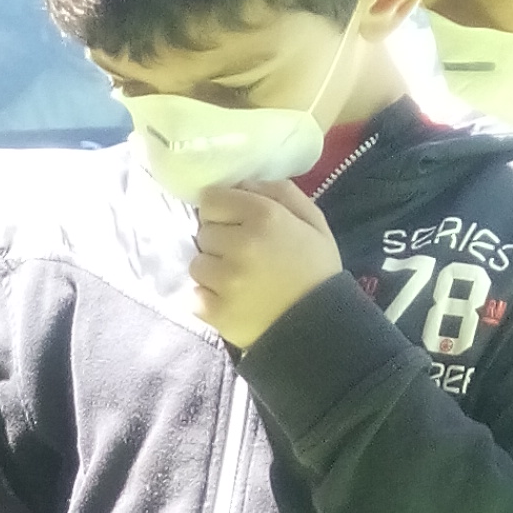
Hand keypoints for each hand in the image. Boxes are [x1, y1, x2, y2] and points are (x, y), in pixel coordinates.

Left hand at [182, 181, 341, 350]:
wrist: (318, 328)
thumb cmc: (316, 270)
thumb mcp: (312, 221)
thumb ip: (280, 192)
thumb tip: (242, 183)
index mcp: (265, 216)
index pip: (211, 200)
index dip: (221, 210)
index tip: (233, 223)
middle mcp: (241, 244)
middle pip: (203, 230)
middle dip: (218, 240)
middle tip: (241, 255)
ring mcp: (226, 280)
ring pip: (197, 262)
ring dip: (211, 269)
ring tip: (236, 280)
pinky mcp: (215, 311)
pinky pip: (194, 294)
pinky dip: (207, 298)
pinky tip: (230, 300)